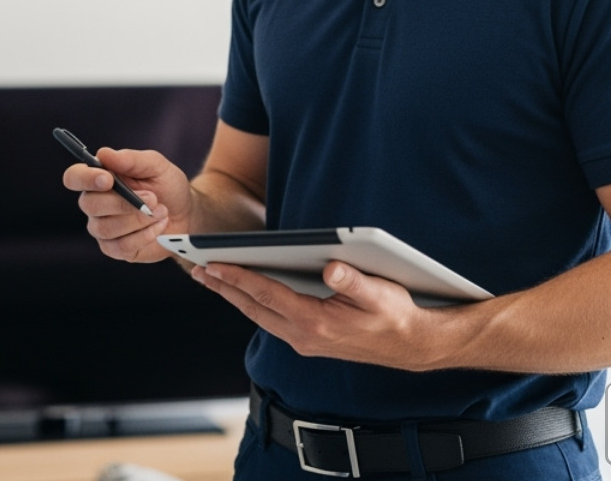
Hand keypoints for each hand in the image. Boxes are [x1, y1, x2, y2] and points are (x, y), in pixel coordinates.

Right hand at [63, 148, 190, 263]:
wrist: (186, 214)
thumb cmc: (167, 186)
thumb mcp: (156, 166)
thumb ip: (130, 159)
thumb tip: (103, 154)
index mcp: (99, 178)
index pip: (74, 177)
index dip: (85, 178)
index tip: (108, 179)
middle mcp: (95, 204)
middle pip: (89, 205)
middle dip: (123, 202)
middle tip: (153, 198)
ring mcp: (102, 228)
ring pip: (106, 228)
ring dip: (138, 219)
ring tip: (161, 211)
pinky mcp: (115, 249)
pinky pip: (121, 246)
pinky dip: (144, 235)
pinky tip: (158, 226)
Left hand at [191, 260, 445, 370]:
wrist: (414, 347)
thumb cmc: (398, 317)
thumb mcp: (381, 294)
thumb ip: (355, 280)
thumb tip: (332, 266)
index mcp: (316, 323)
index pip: (267, 295)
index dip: (238, 277)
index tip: (212, 263)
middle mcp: (304, 336)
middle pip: (254, 307)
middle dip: (224, 287)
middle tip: (196, 268)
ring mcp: (305, 341)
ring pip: (259, 315)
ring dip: (234, 296)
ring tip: (211, 277)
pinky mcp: (310, 340)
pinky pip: (271, 319)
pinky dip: (252, 303)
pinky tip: (245, 291)